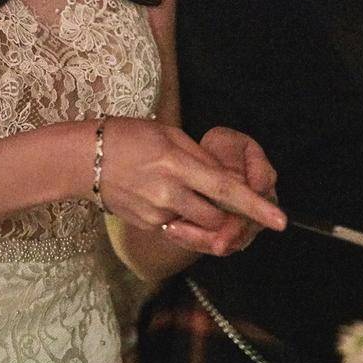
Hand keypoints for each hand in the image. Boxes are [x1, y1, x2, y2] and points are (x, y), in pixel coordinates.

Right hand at [96, 118, 284, 256]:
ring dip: (209, 217)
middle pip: (218, 216)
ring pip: (200, 226)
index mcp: (176, 164)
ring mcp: (157, 212)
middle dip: (231, 213)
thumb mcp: (166, 134)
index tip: (281, 220)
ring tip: (195, 195)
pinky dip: (185, 217)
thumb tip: (227, 179)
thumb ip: (199, 158)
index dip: (256, 206)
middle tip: (231, 200)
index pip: (226, 190)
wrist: (81, 160)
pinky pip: (179, 227)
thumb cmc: (125, 137)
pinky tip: (168, 198)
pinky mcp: (148, 224)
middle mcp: (169, 192)